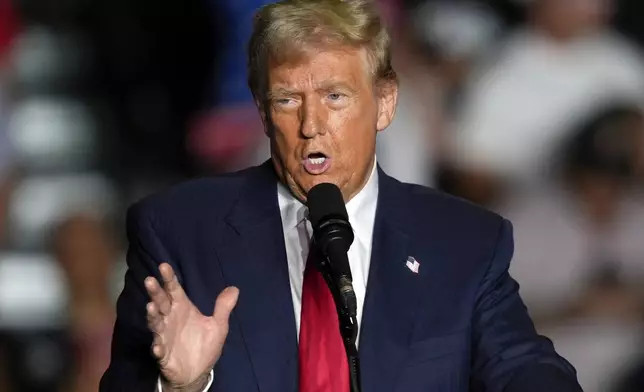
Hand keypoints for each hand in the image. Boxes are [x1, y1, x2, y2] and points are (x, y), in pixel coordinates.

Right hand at [145, 263, 238, 389]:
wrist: (196, 372)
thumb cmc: (204, 345)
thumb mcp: (218, 325)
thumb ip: (223, 307)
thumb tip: (235, 288)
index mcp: (183, 309)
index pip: (175, 290)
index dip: (170, 278)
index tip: (164, 265)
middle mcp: (171, 319)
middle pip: (161, 302)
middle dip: (155, 292)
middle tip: (150, 280)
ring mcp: (164, 335)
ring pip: (156, 323)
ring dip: (152, 316)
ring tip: (150, 307)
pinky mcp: (163, 353)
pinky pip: (158, 349)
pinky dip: (157, 347)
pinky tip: (157, 346)